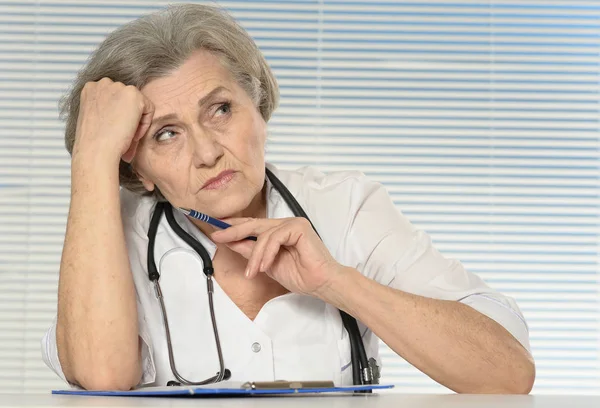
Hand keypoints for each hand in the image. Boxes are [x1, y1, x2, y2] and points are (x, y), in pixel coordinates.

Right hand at [73, 77, 154, 162]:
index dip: (118, 116)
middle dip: (128, 117)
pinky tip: (133, 134)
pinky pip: (148, 109)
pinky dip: (144, 124)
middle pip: (126, 99)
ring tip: (128, 137)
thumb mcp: (96, 119)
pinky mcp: (133, 95)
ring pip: (138, 104)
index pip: (114, 98)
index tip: (116, 131)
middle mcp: (103, 83)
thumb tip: (123, 117)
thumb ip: (107, 110)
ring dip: (136, 121)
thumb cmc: (93, 142)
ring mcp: (119, 87)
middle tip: (124, 135)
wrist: (95, 150)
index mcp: (90, 89)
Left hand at [210, 217, 342, 296]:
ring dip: (254, 255)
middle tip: (217, 236)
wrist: (321, 283)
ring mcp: (293, 223)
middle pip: (254, 224)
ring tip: (252, 272)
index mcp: (279, 230)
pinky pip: (274, 238)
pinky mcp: (299, 227)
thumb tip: (230, 242)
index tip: (216, 230)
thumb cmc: (300, 275)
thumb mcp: (267, 264)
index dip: (234, 226)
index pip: (253, 225)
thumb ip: (251, 251)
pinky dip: (266, 253)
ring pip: (263, 234)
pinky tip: (264, 266)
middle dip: (234, 231)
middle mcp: (286, 223)